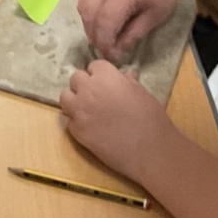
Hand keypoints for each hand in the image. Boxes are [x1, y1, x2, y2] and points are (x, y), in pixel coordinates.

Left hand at [60, 60, 175, 180]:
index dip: (101, 75)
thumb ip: (127, 82)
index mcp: (107, 76)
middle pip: (76, 78)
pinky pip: (70, 120)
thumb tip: (124, 76)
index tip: (107, 84)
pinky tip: (92, 129)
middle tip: (97, 97)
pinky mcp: (77, 131)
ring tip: (88, 111)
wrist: (149, 151)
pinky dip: (78, 122)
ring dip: (75, 101)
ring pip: (65, 97)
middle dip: (85, 85)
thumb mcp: (143, 93)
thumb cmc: (152, 119)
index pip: (94, 66)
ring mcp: (80, 110)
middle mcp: (89, 89)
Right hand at [78, 0, 187, 62]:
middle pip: (88, 15)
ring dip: (89, 24)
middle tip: (109, 49)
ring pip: (83, 5)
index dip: (105, 45)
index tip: (113, 58)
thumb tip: (118, 50)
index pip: (103, 25)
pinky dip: (90, 12)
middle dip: (95, 36)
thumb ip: (134, 33)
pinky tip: (104, 20)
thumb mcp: (154, 16)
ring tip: (105, 35)